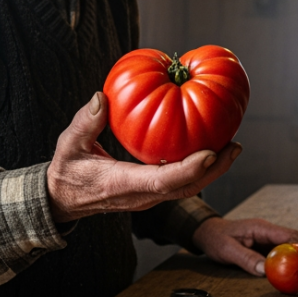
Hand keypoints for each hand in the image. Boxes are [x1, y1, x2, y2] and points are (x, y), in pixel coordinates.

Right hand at [46, 92, 240, 222]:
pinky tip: (210, 149)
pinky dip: (198, 168)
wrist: (62, 199)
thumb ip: (85, 122)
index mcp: (122, 184)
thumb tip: (102, 96)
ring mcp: (148, 197)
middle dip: (214, 170)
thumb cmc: (66, 171)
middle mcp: (141, 195)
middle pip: (185, 188)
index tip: (210, 153)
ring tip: (232, 147)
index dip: (188, 169)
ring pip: (187, 188)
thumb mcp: (69, 144)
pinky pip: (180, 183)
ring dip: (212, 170)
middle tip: (235, 146)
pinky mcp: (151, 193)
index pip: (161, 181)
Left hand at [192, 217, 297, 275]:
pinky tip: (295, 269)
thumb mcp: (228, 250)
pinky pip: (281, 251)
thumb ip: (246, 259)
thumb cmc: (216, 238)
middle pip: (294, 239)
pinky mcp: (264, 245)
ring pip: (290, 245)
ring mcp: (267, 238)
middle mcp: (267, 231)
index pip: (288, 234)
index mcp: (261, 228)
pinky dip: (290, 259)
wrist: (207, 233)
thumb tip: (265, 270)